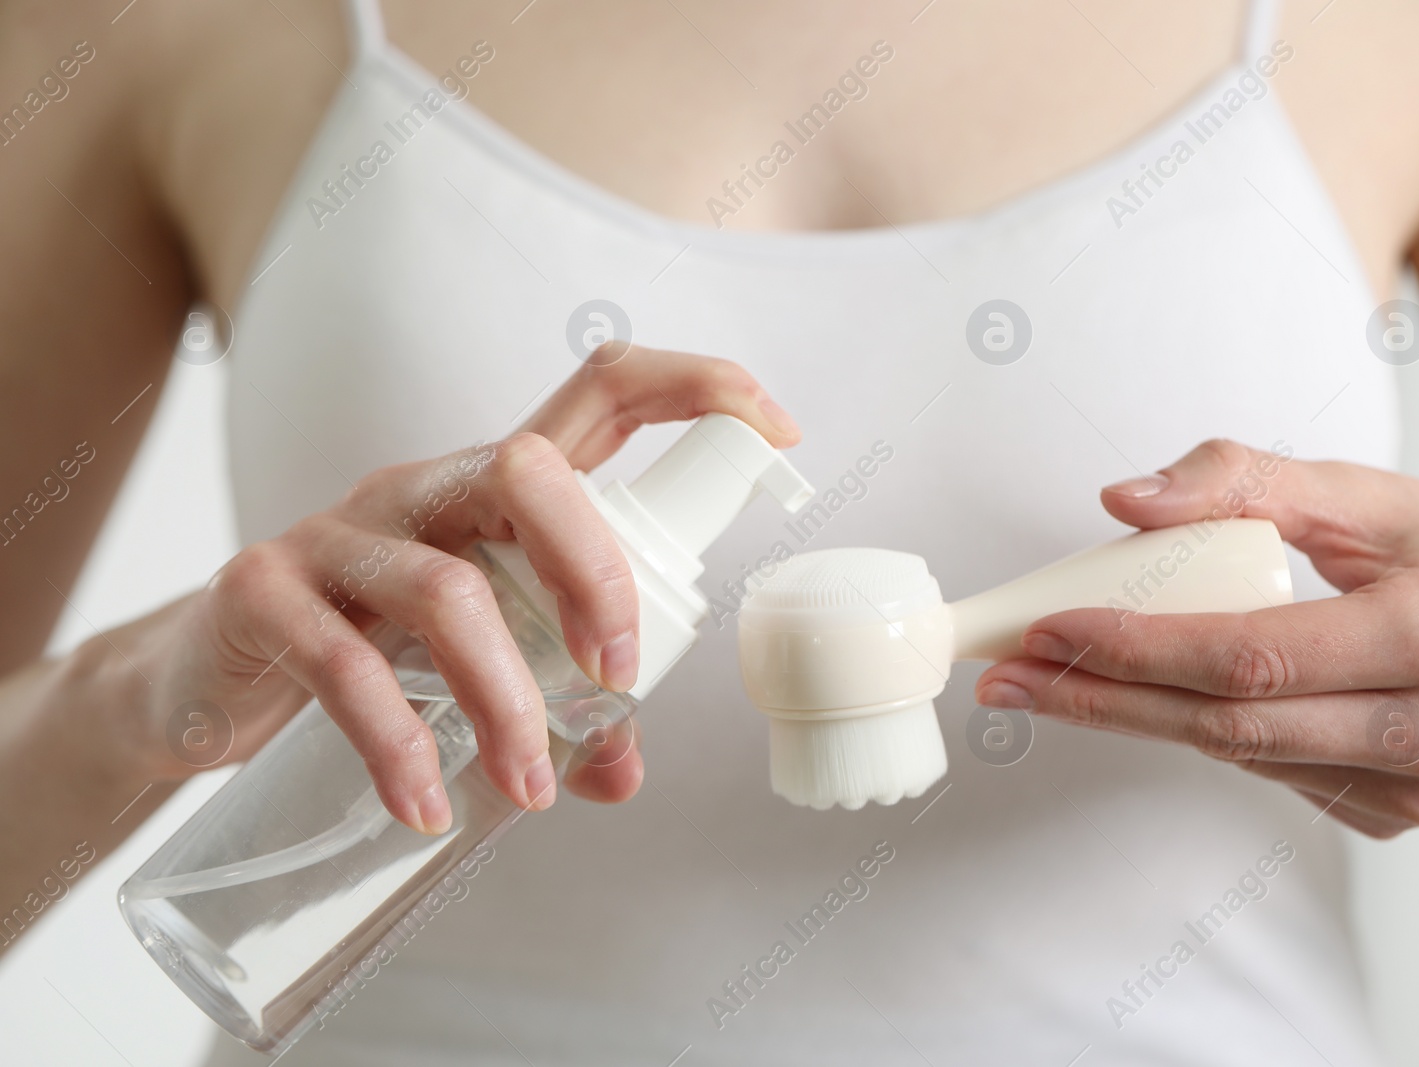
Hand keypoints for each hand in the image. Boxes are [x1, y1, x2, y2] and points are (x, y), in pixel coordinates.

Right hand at [120, 347, 798, 832]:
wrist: (197, 685)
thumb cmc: (366, 656)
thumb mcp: (470, 670)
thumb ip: (555, 709)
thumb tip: (618, 769)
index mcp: (491, 493)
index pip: (600, 395)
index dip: (696, 389)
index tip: (778, 429)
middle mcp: (421, 491)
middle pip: (528, 471)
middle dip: (596, 574)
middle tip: (619, 680)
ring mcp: (338, 533)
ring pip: (447, 590)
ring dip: (507, 700)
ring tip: (530, 788)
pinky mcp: (264, 592)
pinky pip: (347, 665)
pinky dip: (401, 746)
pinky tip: (426, 804)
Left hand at [975, 439, 1418, 838]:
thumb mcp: (1375, 495)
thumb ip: (1247, 482)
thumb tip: (1122, 501)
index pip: (1251, 651)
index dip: (1137, 644)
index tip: (1045, 628)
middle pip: (1228, 722)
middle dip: (1101, 698)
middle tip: (1005, 678)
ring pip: (1243, 754)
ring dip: (1134, 719)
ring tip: (1045, 684)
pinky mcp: (1406, 817)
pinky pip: (1276, 772)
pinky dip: (1205, 731)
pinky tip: (1149, 701)